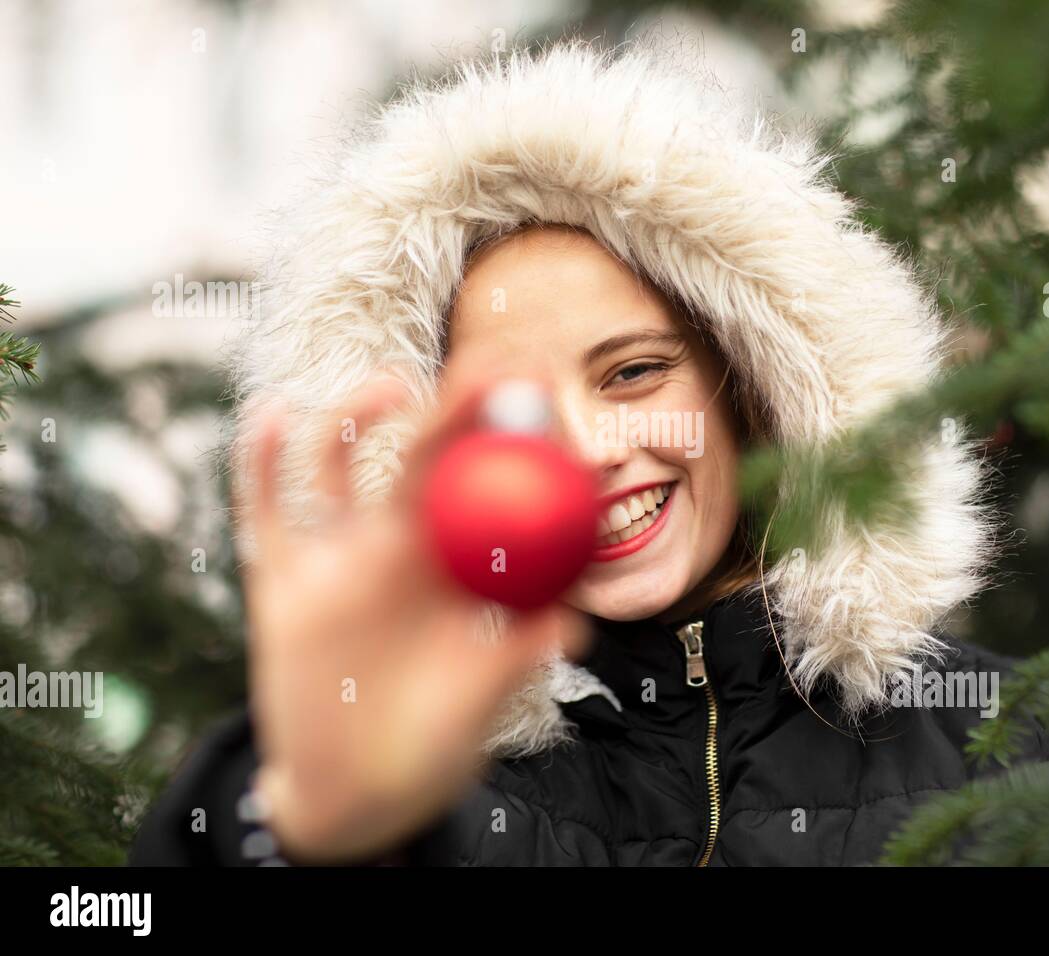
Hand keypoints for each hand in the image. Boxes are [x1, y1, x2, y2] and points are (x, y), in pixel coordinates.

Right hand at [239, 372, 589, 862]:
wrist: (354, 798)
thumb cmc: (430, 742)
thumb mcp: (482, 699)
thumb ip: (521, 657)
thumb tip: (574, 625)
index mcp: (452, 569)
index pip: (482, 485)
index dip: (510, 440)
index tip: (544, 392)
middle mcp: (395, 549)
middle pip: (419, 458)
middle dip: (451, 408)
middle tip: (488, 363)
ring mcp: (335, 560)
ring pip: (339, 468)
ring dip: (357, 419)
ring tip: (391, 384)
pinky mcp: (279, 583)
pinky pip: (266, 512)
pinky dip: (263, 461)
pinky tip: (278, 413)